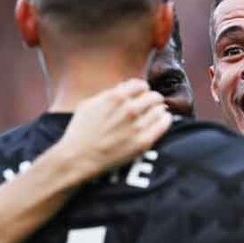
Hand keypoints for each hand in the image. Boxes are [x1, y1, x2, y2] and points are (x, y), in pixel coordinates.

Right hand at [55, 79, 171, 177]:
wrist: (78, 158)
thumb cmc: (80, 131)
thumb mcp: (89, 103)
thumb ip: (108, 93)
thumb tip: (125, 88)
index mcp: (116, 97)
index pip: (141, 85)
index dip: (141, 89)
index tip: (141, 95)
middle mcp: (129, 109)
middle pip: (154, 96)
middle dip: (152, 99)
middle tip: (150, 105)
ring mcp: (138, 126)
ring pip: (160, 109)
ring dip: (158, 110)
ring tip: (154, 114)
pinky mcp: (143, 142)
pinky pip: (164, 124)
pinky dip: (165, 120)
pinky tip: (161, 121)